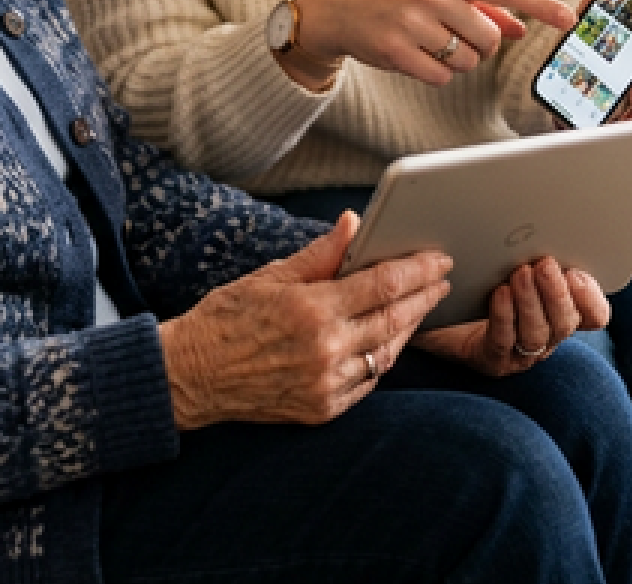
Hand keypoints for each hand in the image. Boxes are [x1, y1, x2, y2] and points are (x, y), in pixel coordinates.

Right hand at [159, 212, 451, 428]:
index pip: (384, 283)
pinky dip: (381, 357)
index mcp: (312, 309)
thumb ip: (319, 254)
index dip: (418, 269)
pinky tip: (385, 340)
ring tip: (418, 306)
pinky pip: (368, 382)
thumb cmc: (226, 318)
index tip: (438, 258)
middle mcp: (325, 349)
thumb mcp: (269, 276)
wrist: (191, 376)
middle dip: (424, 296)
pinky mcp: (323, 408)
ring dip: (407, 328)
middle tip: (440, 280)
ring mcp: (327, 384)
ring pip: (386, 352)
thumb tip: (353, 223)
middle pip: (394, 318)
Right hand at [280, 0, 576, 90]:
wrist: (337, 6)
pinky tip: (414, 57)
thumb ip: (480, 5)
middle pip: (489, 38)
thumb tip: (519, 28)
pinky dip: (435, 73)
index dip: (541, 4)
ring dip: (457, 61)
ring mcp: (412, 21)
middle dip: (479, 46)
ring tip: (428, 43)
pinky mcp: (396, 50)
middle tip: (454, 37)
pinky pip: (441, 77)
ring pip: (467, 61)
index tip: (569, 19)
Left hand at [414, 256, 609, 376]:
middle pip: (565, 322)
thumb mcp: (513, 263)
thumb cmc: (483, 285)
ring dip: (531, 302)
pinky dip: (504, 316)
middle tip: (544, 265)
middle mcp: (545, 335)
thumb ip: (535, 252)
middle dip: (557, 292)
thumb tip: (546, 222)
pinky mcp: (491, 359)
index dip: (591, 298)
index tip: (578, 273)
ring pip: (536, 333)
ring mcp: (520, 352)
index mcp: (558, 313)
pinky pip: (502, 340)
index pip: (593, 315)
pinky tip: (500, 294)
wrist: (441, 318)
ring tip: (520, 274)